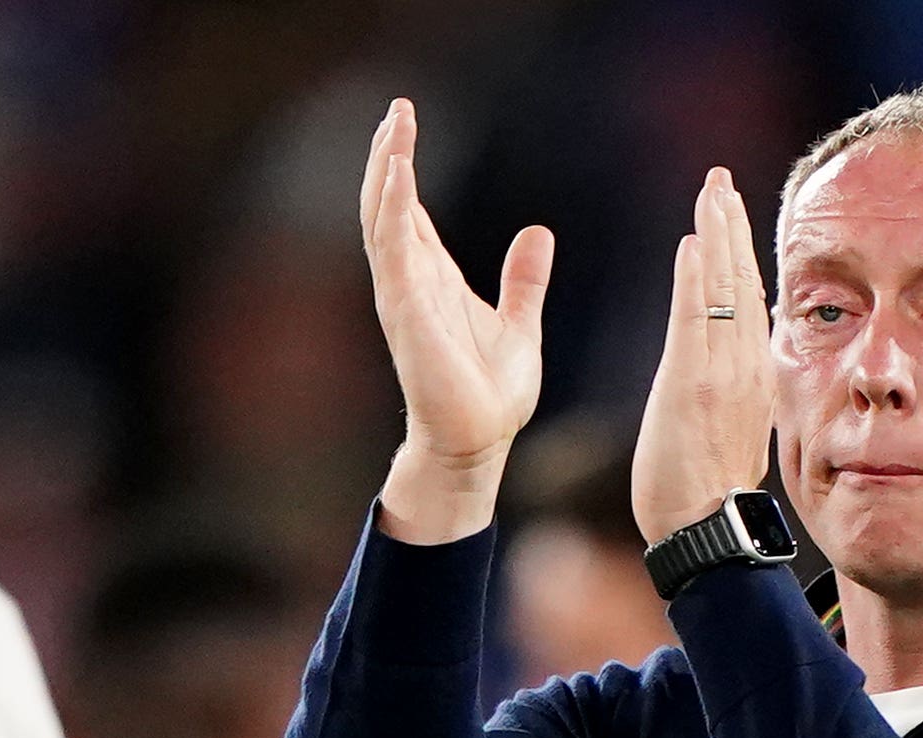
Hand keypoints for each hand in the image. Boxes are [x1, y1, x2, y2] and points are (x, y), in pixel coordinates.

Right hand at [356, 99, 547, 546]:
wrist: (479, 444)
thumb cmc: (490, 396)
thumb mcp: (520, 324)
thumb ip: (524, 281)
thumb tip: (538, 233)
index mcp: (434, 280)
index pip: (410, 211)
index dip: (403, 166)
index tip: (405, 120)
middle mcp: (412, 282)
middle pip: (389, 205)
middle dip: (390, 155)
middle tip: (397, 109)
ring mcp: (404, 297)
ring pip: (383, 221)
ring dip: (387, 172)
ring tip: (394, 127)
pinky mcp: (408, 314)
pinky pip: (394, 253)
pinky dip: (393, 212)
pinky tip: (399, 176)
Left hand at [630, 164, 768, 546]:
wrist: (707, 530)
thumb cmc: (708, 493)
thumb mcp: (733, 431)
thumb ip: (735, 390)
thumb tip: (735, 366)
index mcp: (754, 376)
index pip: (749, 300)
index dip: (741, 253)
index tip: (731, 213)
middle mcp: (744, 367)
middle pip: (741, 281)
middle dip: (731, 226)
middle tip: (720, 181)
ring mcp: (721, 373)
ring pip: (723, 289)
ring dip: (716, 235)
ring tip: (711, 192)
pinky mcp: (691, 383)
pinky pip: (695, 318)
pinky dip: (695, 277)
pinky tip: (693, 241)